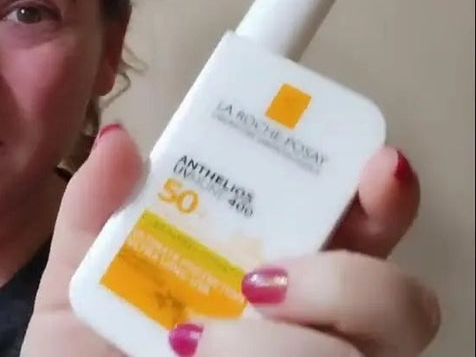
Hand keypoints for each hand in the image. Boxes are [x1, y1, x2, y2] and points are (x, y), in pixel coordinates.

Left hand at [23, 125, 440, 356]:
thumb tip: (120, 142)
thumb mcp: (79, 284)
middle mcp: (313, 333)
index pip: (357, 229)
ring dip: (280, 347)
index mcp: (272, 277)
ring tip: (189, 344)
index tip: (375, 166)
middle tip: (257, 282)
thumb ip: (94, 211)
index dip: (381, 195)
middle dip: (348, 282)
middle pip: (398, 301)